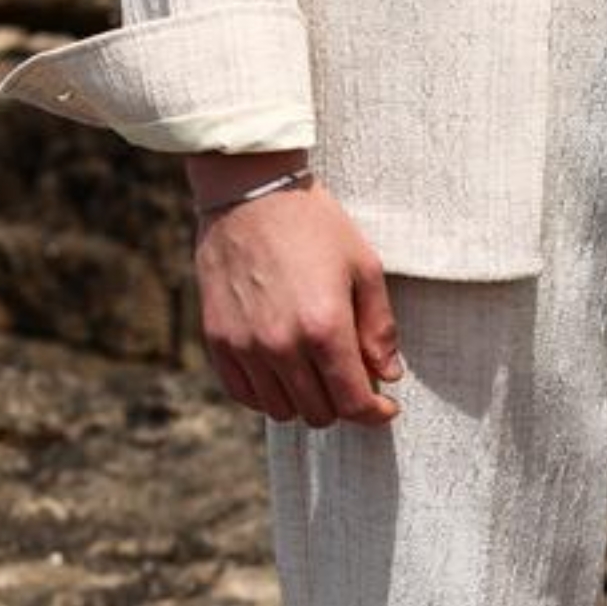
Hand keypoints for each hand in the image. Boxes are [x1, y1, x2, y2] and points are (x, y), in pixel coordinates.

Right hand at [186, 157, 403, 428]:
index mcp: (324, 328)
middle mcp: (281, 345)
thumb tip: (388, 375)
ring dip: (305, 402)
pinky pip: (244, 394)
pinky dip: (268, 395)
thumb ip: (379, 328)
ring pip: (282, 411)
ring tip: (317, 375)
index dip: (375, 414)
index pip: (353, 402)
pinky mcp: (218, 340)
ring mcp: (245, 346)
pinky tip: (282, 375)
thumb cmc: (313, 224)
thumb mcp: (364, 268)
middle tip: (351, 380)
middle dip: (343, 404)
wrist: (249, 191)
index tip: (385, 407)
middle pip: (319, 413)